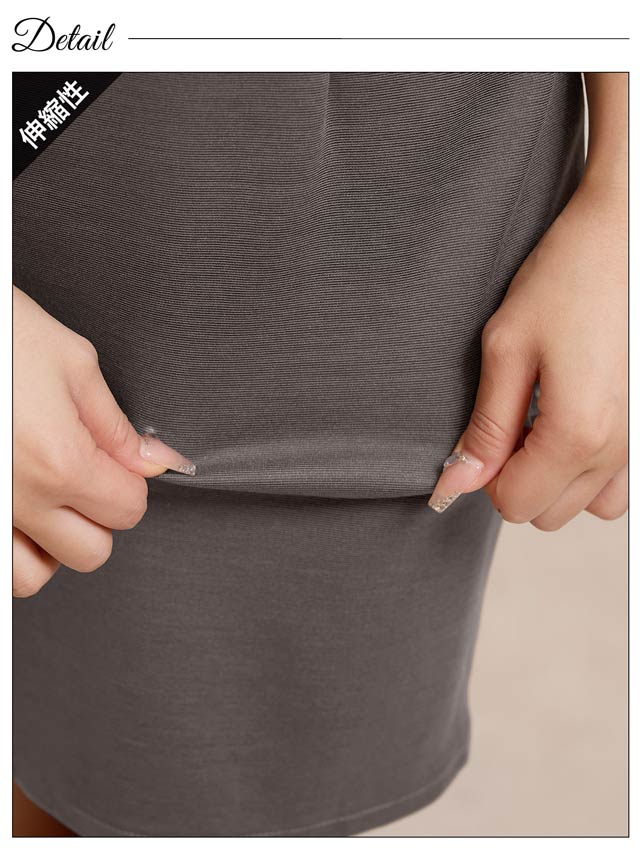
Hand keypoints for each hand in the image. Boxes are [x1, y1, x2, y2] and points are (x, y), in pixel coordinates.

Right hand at [13, 286, 195, 596]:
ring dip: (49, 547)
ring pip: (32, 577)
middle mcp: (19, 498)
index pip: (128, 510)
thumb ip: (117, 425)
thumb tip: (156, 460)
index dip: (131, 483)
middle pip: (91, 552)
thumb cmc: (0, 332)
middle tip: (84, 477)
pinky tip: (16, 511)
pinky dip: (10, 550)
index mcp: (59, 460)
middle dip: (98, 518)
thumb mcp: (71, 362)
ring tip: (45, 502)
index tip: (118, 462)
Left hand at [427, 179, 627, 527]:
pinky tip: (583, 422)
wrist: (628, 234)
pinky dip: (597, 469)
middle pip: (549, 513)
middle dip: (521, 477)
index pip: (513, 504)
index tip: (490, 430)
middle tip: (517, 419)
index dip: (488, 474)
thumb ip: (485, 426)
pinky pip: (625, 483)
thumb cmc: (570, 276)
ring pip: (591, 506)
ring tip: (551, 420)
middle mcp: (620, 448)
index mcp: (576, 433)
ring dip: (561, 478)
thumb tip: (458, 483)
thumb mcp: (507, 347)